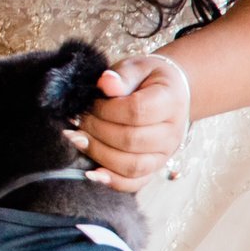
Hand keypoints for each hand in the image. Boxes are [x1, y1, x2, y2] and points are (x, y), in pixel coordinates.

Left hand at [67, 52, 191, 191]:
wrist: (170, 94)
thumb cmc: (148, 80)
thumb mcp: (137, 67)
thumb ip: (122, 75)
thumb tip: (105, 82)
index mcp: (170, 102)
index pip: (137, 112)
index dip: (107, 110)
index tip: (91, 103)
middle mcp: (172, 133)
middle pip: (131, 141)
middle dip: (97, 131)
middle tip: (77, 121)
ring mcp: (165, 154)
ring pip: (132, 165)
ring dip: (99, 155)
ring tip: (77, 140)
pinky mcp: (155, 168)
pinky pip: (135, 183)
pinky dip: (112, 181)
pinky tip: (91, 174)